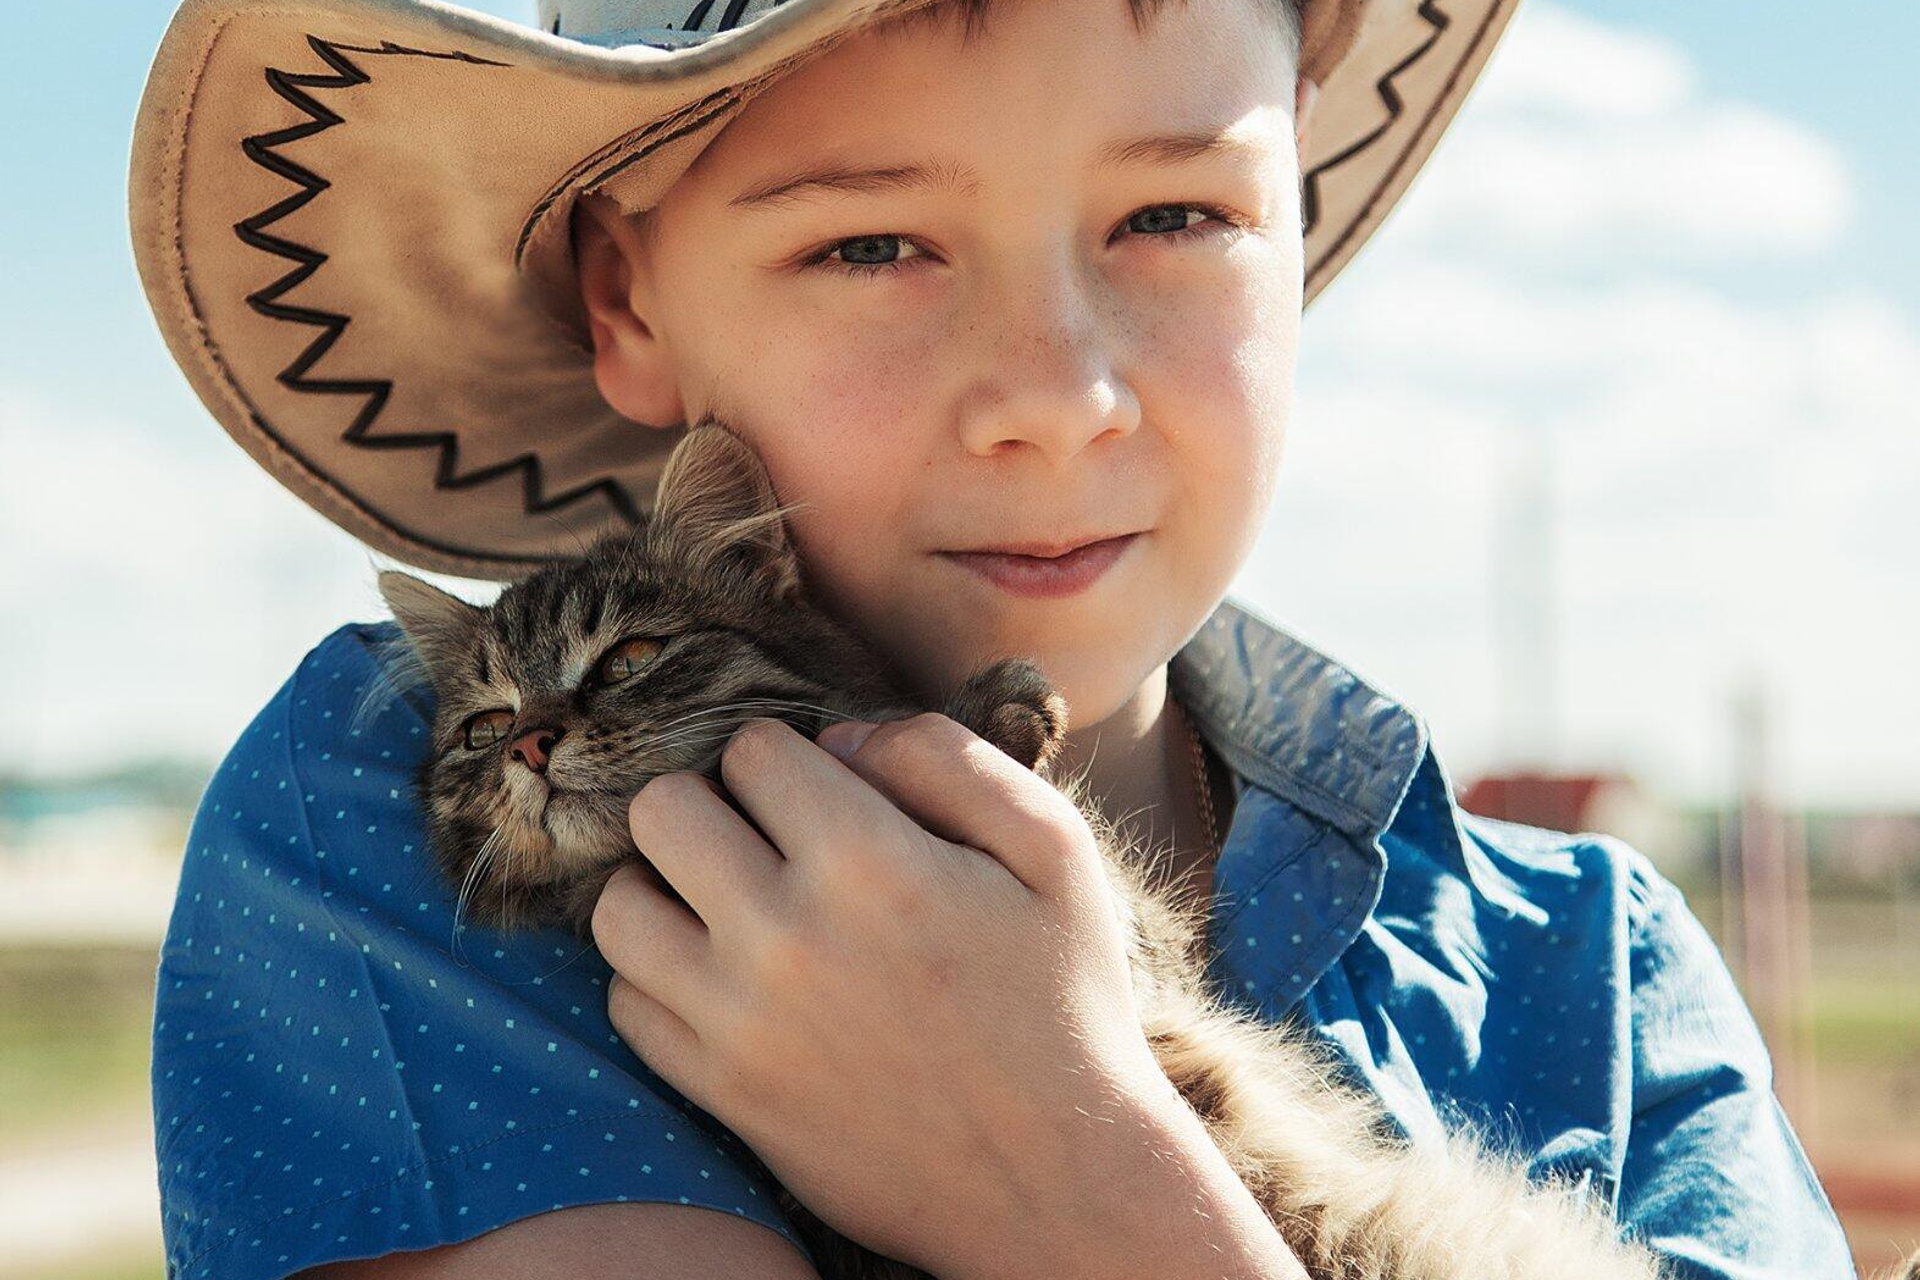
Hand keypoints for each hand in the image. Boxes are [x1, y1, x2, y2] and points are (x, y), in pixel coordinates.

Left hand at [591, 713, 1169, 1277]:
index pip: (752, 750)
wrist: (1056, 1175)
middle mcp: (784, 935)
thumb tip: (837, 738)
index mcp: (869, 861)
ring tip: (728, 902)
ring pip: (620, 907)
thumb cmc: (1063, 999)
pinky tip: (727, 977)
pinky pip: (628, 1002)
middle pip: (660, 810)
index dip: (791, 758)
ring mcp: (740, 1020)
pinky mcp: (722, 1091)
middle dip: (712, 804)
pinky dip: (661, 977)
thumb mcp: (1053, 849)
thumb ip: (947, 759)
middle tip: (766, 839)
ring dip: (667, 888)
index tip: (828, 797)